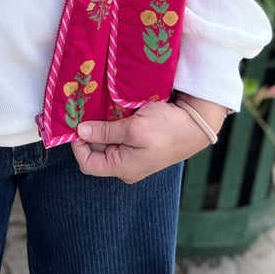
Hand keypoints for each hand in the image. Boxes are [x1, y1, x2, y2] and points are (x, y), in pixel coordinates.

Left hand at [71, 96, 225, 183]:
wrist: (196, 123)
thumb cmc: (167, 129)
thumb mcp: (134, 129)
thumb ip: (105, 131)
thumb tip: (79, 131)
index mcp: (123, 168)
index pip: (87, 163)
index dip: (78, 144)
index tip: (77, 122)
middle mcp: (125, 163)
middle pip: (95, 149)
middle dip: (90, 129)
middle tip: (86, 109)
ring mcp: (132, 152)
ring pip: (106, 138)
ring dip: (101, 122)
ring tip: (98, 105)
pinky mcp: (138, 140)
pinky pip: (118, 132)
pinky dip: (112, 119)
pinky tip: (112, 106)